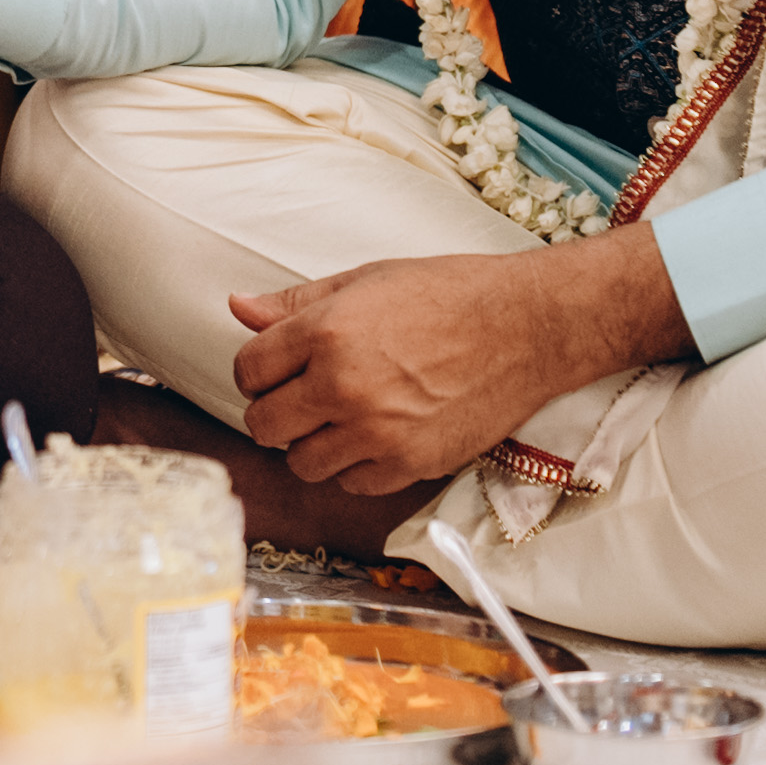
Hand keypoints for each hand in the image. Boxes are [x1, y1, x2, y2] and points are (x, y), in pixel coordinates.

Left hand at [223, 236, 686, 495]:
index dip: (256, 370)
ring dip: (310, 443)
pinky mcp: (410, 465)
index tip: (276, 368)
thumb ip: (295, 302)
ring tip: (338, 418)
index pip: (247, 371)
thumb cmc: (449, 294)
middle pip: (264, 425)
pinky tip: (373, 436)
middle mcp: (344, 387)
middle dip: (275, 410)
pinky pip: (350, 483)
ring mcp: (377, 433)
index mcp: (326, 333)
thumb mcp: (365, 281)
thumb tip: (238, 307)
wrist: (527, 327)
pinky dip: (352, 466)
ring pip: (301, 463)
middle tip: (301, 396)